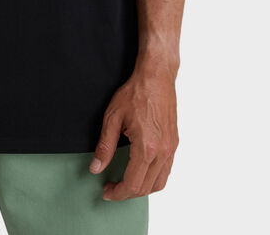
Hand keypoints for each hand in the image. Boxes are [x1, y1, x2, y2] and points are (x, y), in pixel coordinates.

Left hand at [88, 62, 178, 200]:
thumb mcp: (112, 117)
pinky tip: (140, 171)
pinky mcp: (174, 143)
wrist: (156, 77)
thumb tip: (96, 167)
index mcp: (146, 147)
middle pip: (146, 188)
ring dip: (142, 188)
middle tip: (111, 188)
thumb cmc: (135, 93)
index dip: (118, 193)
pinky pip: (166, 170)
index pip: (133, 184)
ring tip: (125, 182)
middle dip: (127, 193)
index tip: (106, 191)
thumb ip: (104, 146)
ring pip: (159, 183)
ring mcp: (171, 148)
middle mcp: (162, 152)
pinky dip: (153, 178)